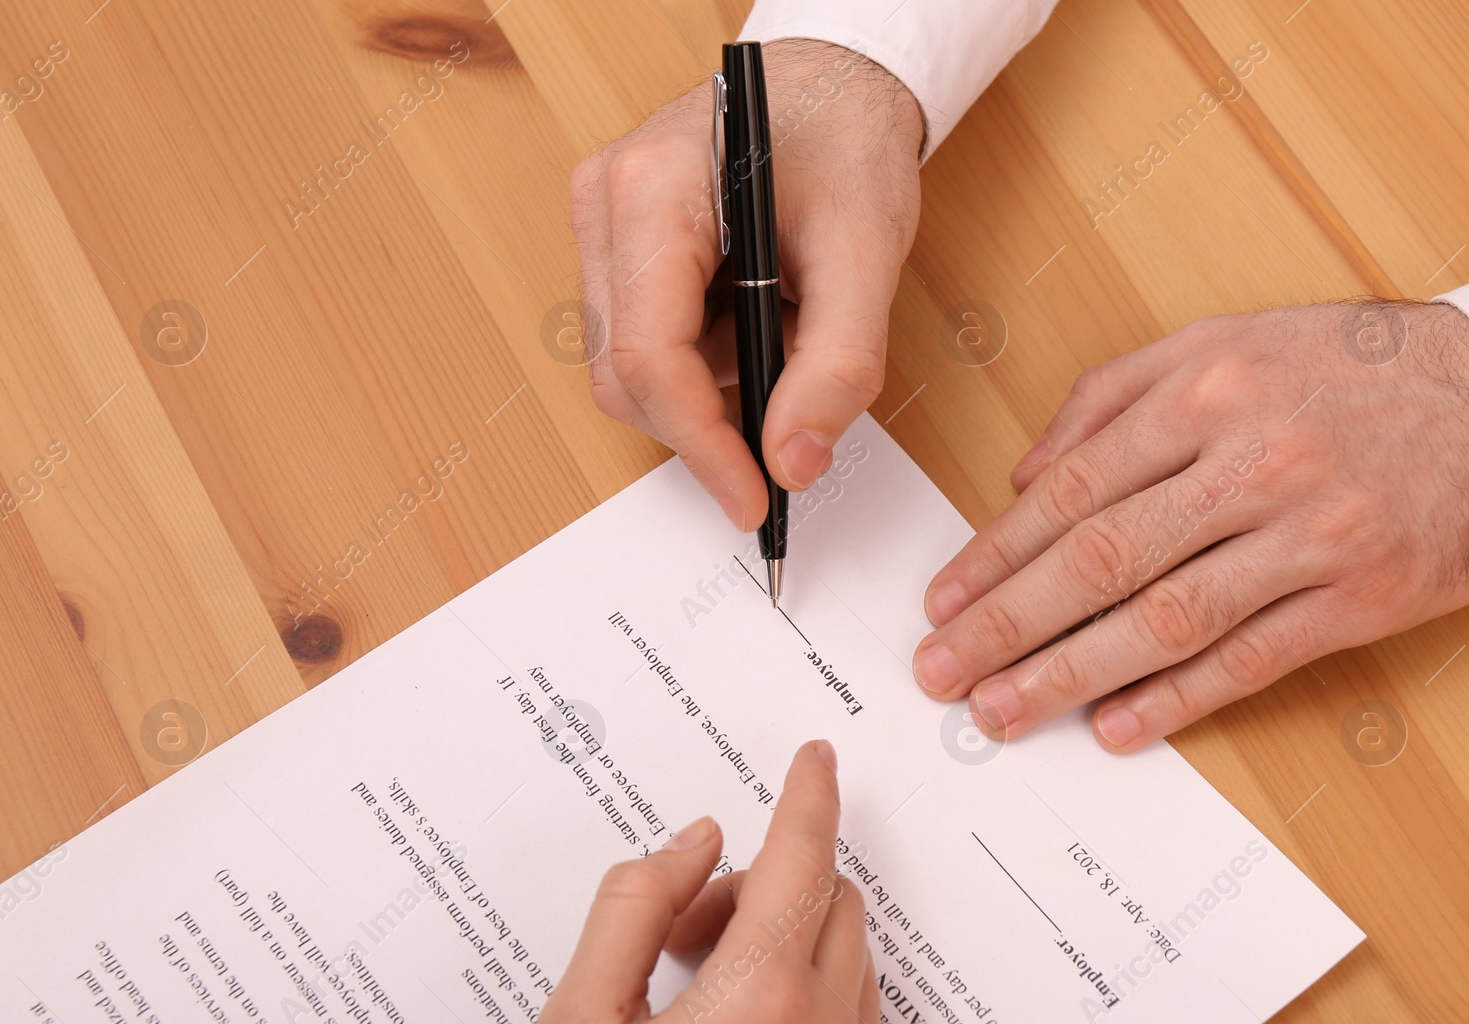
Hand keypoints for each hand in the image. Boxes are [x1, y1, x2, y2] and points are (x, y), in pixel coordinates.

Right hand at [527, 740, 877, 1023]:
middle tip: (686, 934)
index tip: (814, 760)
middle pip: (829, 899)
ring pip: (849, 956)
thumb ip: (632, 911)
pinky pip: (853, 1014)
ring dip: (789, 944)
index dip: (809, 795)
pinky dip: (809, 994)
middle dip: (764, 889)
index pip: (803, 858)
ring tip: (706, 997)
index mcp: (762, 1001)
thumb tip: (695, 843)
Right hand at [568, 41, 922, 530]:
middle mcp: (604, 205)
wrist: (835, 80)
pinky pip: (644, 339)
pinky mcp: (615, 244)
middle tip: (790, 416)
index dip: (702, 445)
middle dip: (707, 418)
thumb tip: (792, 463)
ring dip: (713, 381)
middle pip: (625, 375)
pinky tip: (757, 313)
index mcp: (653, 192)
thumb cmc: (847, 142)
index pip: (649, 358)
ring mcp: (600, 224)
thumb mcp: (868, 252)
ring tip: (787, 324)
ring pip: (631, 366)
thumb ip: (838, 365)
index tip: (755, 498)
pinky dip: (707, 355)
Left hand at [911, 303, 1468, 750]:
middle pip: (1102, 560)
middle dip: (1008, 624)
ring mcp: (1310, 534)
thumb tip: (1024, 476)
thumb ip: (1110, 397)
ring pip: (1167, 619)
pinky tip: (1117, 726)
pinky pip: (1252, 658)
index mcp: (1205, 391)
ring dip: (1073, 674)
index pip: (1071, 489)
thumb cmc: (1346, 370)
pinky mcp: (1361, 596)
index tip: (944, 600)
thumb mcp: (1221, 341)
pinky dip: (1178, 699)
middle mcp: (1251, 462)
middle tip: (943, 671)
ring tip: (1005, 708)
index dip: (996, 555)